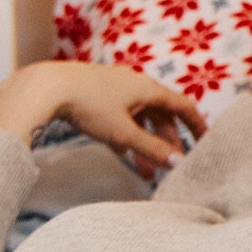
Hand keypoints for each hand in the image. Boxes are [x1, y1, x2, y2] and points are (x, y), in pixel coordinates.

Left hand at [0, 61, 205, 180]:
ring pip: (140, 117)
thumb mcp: (123, 132)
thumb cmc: (88, 106)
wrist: (46, 88)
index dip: (196, 124)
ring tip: (145, 167)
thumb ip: (151, 149)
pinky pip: (122, 115)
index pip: (182, 106)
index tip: (206, 141)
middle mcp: (135, 84)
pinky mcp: (98, 93)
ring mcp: (116, 87)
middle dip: (167, 140)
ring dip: (145, 141)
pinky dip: (127, 133)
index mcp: (147, 88)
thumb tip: (179, 163)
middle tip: (171, 162)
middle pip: (161, 114)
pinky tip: (121, 151)